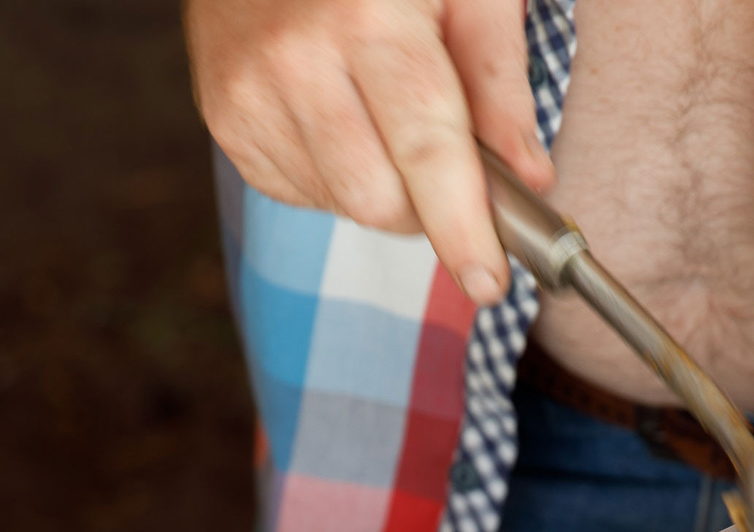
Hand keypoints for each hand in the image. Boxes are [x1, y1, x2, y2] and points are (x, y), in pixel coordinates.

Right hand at [185, 0, 551, 303]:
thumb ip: (498, 79)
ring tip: (382, 114)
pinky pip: (299, 190)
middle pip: (379, 200)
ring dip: (382, 188)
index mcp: (367, 18)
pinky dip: (336, 174)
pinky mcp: (224, 115)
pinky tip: (338, 115)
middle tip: (446, 164)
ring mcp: (250, 92)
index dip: (462, 227)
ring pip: (340, 203)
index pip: (426, 152)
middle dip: (427, 206)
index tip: (489, 283)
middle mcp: (298, 62)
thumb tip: (529, 178)